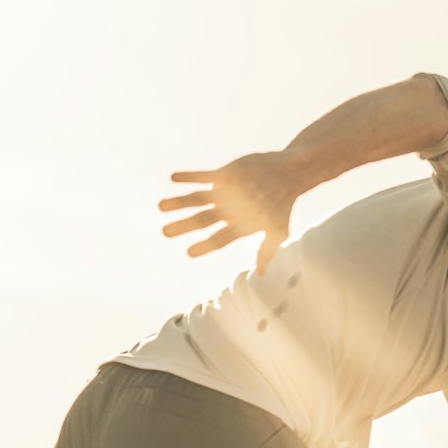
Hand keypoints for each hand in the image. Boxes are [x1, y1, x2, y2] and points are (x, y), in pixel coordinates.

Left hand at [159, 149, 308, 274]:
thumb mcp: (278, 229)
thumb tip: (261, 273)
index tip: (189, 253)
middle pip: (200, 221)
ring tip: (160, 207)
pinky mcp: (223, 175)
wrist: (287, 174)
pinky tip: (173, 179)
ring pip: (195, 200)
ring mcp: (223, 193)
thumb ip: (268, 250)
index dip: (204, 246)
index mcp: (237, 226)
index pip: (217, 239)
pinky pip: (201, 176)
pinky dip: (188, 177)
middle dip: (182, 226)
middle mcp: (226, 211)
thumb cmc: (283, 204)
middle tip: (165, 233)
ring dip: (178, 202)